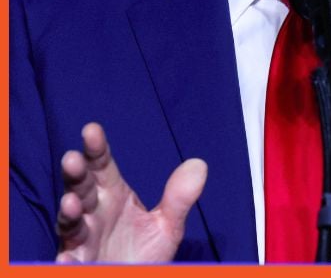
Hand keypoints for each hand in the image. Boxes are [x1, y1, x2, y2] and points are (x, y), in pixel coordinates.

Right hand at [56, 122, 207, 262]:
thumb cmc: (144, 253)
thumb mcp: (167, 225)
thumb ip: (179, 197)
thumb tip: (199, 163)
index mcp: (113, 196)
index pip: (102, 167)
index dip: (96, 149)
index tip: (92, 129)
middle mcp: (93, 214)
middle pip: (81, 189)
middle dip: (76, 175)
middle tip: (72, 159)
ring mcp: (83, 240)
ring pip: (71, 223)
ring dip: (68, 213)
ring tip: (70, 203)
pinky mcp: (79, 265)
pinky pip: (70, 263)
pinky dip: (67, 260)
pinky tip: (67, 257)